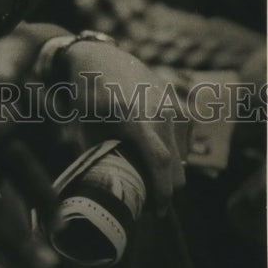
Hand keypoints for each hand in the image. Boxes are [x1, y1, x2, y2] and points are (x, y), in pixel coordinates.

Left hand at [57, 39, 186, 214]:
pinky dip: (172, 149)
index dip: (163, 192)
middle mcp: (158, 109)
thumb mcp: (86, 125)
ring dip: (170, 169)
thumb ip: (100, 155)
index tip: (157, 212)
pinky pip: (181, 136)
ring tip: (149, 175)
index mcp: (135, 116)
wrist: (98, 56)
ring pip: (180, 151)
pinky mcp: (175, 100)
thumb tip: (109, 188)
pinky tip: (153, 151)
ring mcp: (170, 102)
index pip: (160, 162)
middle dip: (167, 188)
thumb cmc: (87, 93)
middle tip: (152, 203)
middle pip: (175, 163)